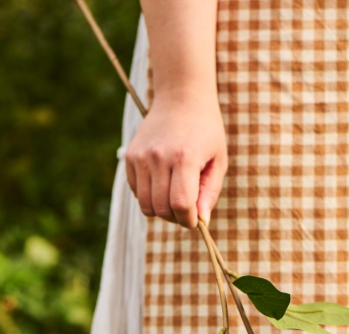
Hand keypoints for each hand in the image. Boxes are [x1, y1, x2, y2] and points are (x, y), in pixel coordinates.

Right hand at [126, 93, 227, 227]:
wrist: (181, 97)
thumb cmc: (206, 131)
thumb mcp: (218, 160)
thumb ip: (210, 192)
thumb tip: (202, 221)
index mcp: (184, 158)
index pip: (181, 204)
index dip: (189, 220)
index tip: (196, 221)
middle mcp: (159, 157)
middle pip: (162, 208)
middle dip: (177, 218)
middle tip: (188, 211)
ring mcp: (141, 157)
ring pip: (146, 204)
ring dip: (161, 210)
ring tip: (175, 200)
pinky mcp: (130, 156)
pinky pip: (136, 192)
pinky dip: (149, 197)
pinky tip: (163, 184)